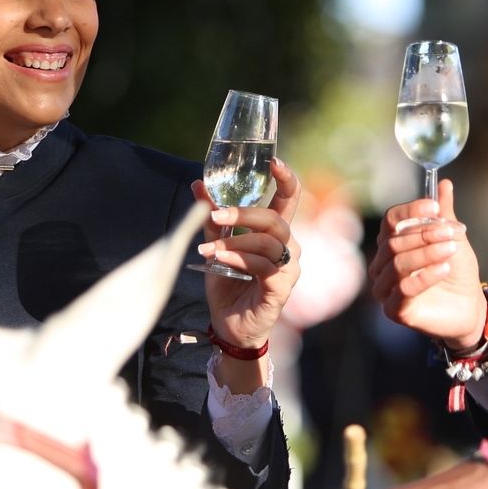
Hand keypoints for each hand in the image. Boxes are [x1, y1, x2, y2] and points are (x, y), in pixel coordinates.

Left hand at [193, 157, 301, 349]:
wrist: (230, 327)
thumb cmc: (228, 286)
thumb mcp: (217, 247)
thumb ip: (212, 219)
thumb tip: (197, 184)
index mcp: (275, 233)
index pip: (290, 199)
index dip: (286, 178)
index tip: (273, 161)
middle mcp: (288, 247)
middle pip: (275, 219)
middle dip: (244, 213)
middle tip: (216, 215)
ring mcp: (288, 268)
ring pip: (267, 242)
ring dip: (235, 241)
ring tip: (209, 249)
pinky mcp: (281, 288)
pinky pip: (263, 266)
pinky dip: (239, 259)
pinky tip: (220, 259)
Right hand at [369, 180, 485, 349]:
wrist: (470, 306)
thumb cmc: (457, 273)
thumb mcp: (452, 238)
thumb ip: (444, 213)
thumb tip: (444, 184)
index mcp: (391, 244)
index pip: (390, 221)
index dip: (410, 211)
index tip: (434, 207)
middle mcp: (382, 265)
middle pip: (394, 242)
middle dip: (425, 234)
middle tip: (451, 232)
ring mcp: (385, 288)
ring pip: (398, 263)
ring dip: (427, 253)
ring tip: (450, 249)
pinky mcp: (394, 310)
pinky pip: (404, 288)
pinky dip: (425, 276)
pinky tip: (444, 269)